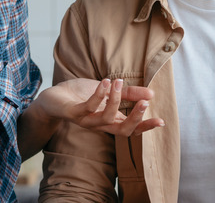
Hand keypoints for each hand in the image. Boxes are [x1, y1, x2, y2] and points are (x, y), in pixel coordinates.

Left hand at [36, 78, 164, 136]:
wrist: (53, 97)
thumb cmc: (81, 95)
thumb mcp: (108, 91)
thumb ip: (129, 93)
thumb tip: (152, 93)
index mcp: (110, 121)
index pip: (131, 129)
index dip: (146, 127)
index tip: (162, 121)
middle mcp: (99, 124)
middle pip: (122, 131)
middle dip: (135, 118)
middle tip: (145, 102)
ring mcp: (86, 120)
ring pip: (106, 118)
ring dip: (115, 99)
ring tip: (118, 82)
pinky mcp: (73, 113)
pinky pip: (88, 107)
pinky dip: (99, 94)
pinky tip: (105, 82)